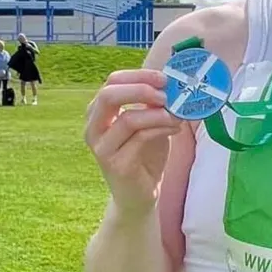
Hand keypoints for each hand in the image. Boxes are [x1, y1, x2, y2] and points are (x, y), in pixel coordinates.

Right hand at [84, 69, 182, 215]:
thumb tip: (173, 83)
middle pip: (109, 95)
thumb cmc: (143, 156)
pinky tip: (175, 128)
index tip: (164, 78)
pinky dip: (161, 128)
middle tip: (166, 93)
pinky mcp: (116, 165)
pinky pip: (140, 138)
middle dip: (141, 89)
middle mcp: (94, 128)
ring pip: (128, 119)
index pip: (113, 82)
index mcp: (98, 112)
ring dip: (158, 113)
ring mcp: (102, 147)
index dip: (139, 75)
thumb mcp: (149, 124)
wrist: (139, 196)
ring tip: (178, 114)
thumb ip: (153, 105)